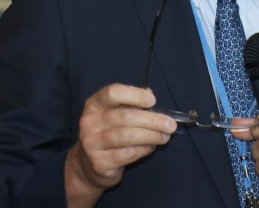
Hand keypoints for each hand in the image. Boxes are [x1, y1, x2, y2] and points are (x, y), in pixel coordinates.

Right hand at [64, 84, 177, 207]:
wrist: (88, 166)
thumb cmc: (107, 133)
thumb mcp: (114, 114)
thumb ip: (131, 103)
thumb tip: (150, 95)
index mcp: (94, 105)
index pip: (112, 93)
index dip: (134, 95)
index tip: (152, 101)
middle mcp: (89, 122)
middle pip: (125, 117)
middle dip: (152, 120)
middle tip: (171, 124)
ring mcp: (92, 143)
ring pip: (127, 136)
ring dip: (151, 136)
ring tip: (165, 136)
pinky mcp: (100, 162)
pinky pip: (128, 153)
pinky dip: (145, 149)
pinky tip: (152, 147)